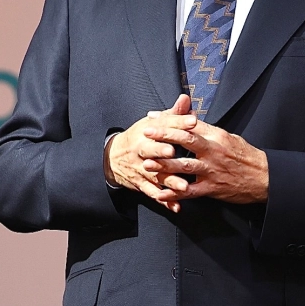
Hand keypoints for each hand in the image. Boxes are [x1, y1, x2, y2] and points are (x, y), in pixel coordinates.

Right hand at [107, 94, 199, 208]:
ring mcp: (140, 169)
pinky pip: (153, 193)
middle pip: (152, 151)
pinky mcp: (141, 184)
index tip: (192, 121)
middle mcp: (141, 151)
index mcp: (146, 133)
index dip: (177, 123)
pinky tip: (176, 206)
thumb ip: (172, 114)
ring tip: (184, 187)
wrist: (113, 158)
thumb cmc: (139, 138)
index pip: (162, 126)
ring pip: (155, 176)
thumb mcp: (152, 123)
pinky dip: (165, 201)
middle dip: (162, 152)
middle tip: (175, 154)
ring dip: (169, 182)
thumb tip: (185, 99)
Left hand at [142, 110, 269, 205]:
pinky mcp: (212, 188)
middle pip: (186, 140)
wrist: (264, 178)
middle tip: (146, 133)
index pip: (190, 124)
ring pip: (185, 166)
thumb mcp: (229, 137)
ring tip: (146, 164)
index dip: (171, 119)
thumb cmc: (246, 156)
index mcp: (217, 136)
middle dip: (164, 136)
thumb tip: (189, 119)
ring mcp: (212, 170)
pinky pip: (190, 191)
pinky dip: (174, 193)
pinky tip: (160, 193)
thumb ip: (208, 130)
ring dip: (164, 165)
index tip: (153, 117)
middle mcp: (213, 151)